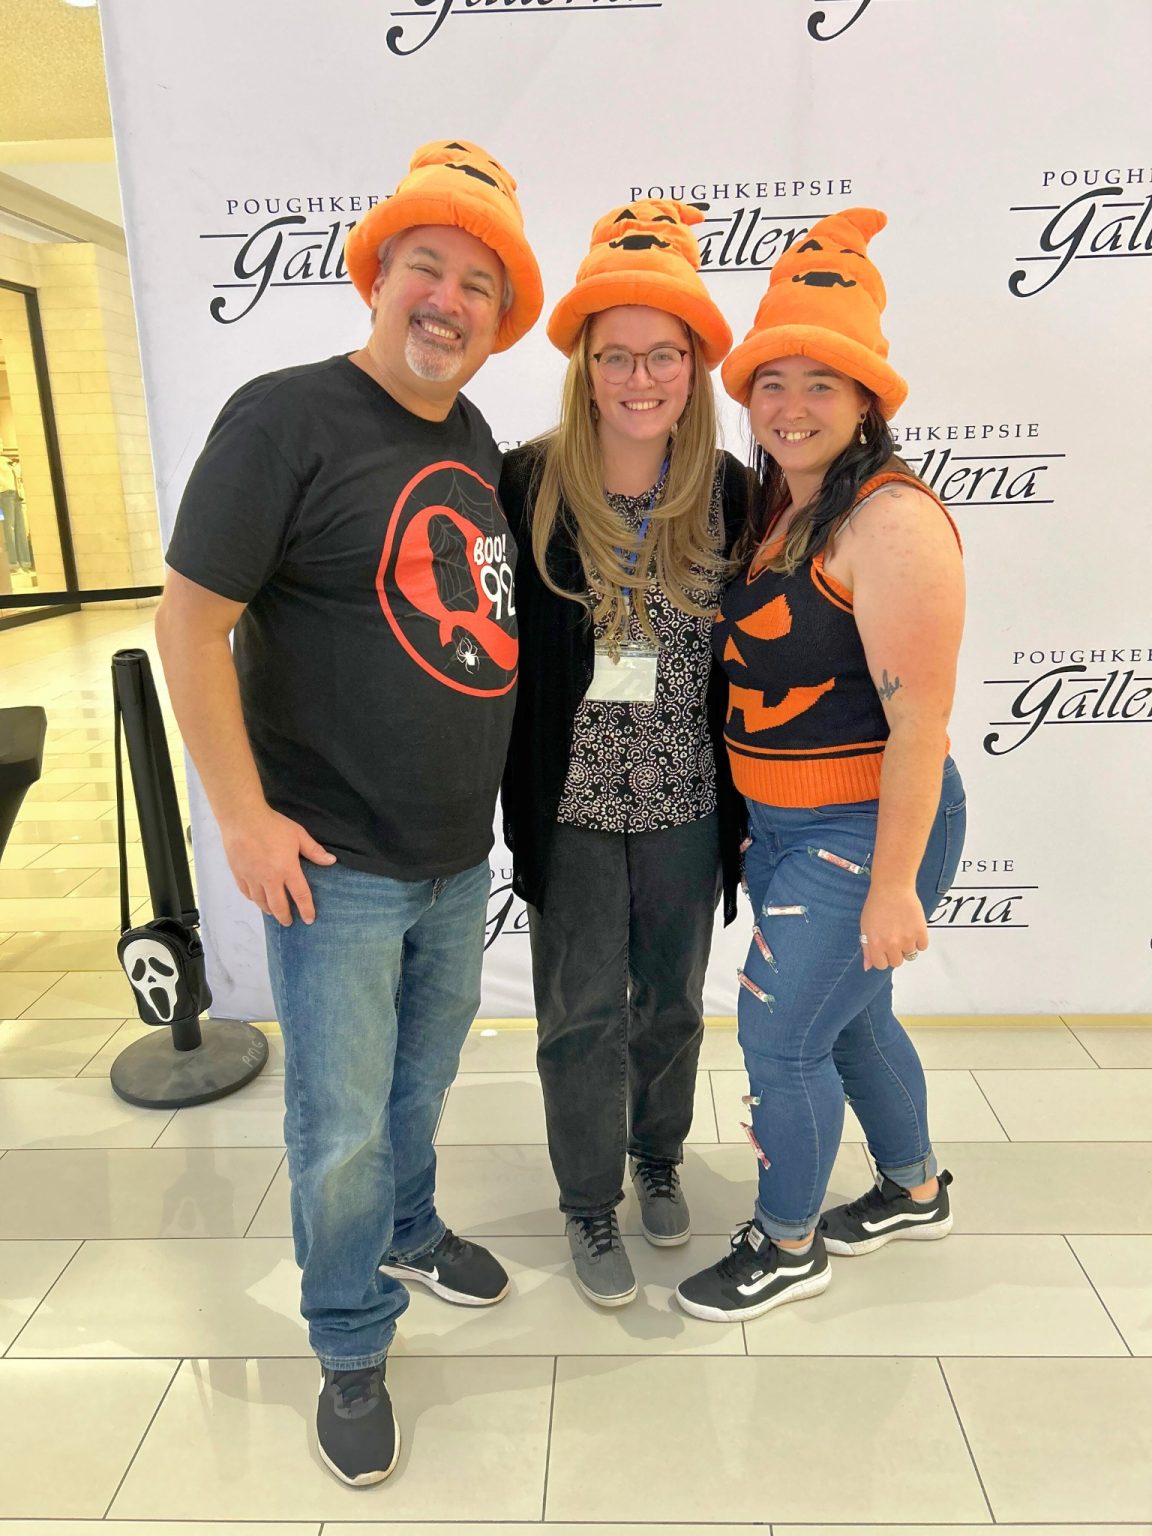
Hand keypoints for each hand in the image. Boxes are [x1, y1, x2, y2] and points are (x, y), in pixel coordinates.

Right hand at [221, 804, 336, 925]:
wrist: (242, 818)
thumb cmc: (272, 825)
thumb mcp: (298, 835)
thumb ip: (314, 851)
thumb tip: (331, 861)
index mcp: (287, 869)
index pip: (300, 895)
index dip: (306, 909)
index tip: (309, 919)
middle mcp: (269, 878)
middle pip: (278, 906)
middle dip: (285, 917)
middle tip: (289, 922)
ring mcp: (252, 878)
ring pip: (261, 902)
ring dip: (269, 910)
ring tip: (274, 913)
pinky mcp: (239, 874)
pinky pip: (247, 893)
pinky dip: (254, 899)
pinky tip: (257, 900)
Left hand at [859, 883, 927, 971]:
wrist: (892, 888)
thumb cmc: (876, 905)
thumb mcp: (865, 927)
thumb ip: (866, 948)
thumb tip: (868, 967)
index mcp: (875, 944)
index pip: (881, 965)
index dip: (882, 957)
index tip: (884, 949)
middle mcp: (891, 944)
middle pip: (897, 962)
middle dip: (895, 953)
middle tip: (894, 938)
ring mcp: (907, 938)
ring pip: (910, 955)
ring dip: (907, 945)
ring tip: (903, 930)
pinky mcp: (921, 931)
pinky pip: (922, 946)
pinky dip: (919, 940)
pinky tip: (912, 928)